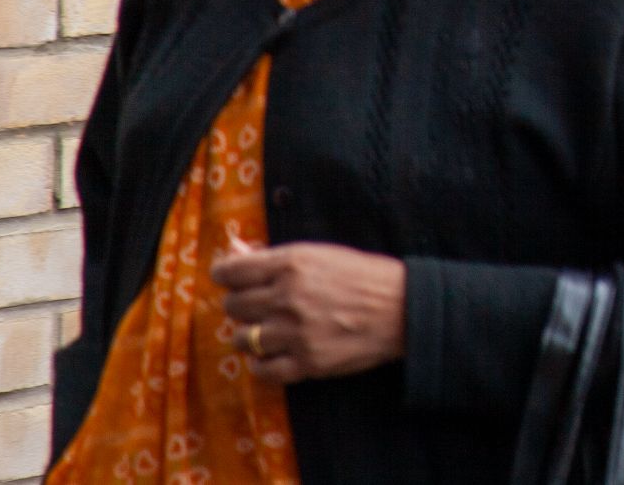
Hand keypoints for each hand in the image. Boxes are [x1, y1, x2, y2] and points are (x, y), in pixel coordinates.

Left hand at [210, 241, 407, 382]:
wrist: (401, 309)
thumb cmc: (362, 275)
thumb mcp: (318, 253)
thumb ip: (275, 257)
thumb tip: (236, 255)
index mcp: (291, 264)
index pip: (232, 271)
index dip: (223, 274)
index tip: (225, 277)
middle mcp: (287, 298)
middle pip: (233, 305)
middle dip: (239, 304)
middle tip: (254, 305)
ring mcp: (295, 333)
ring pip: (242, 339)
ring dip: (248, 335)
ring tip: (264, 332)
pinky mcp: (307, 363)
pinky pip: (263, 370)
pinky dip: (261, 364)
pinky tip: (272, 355)